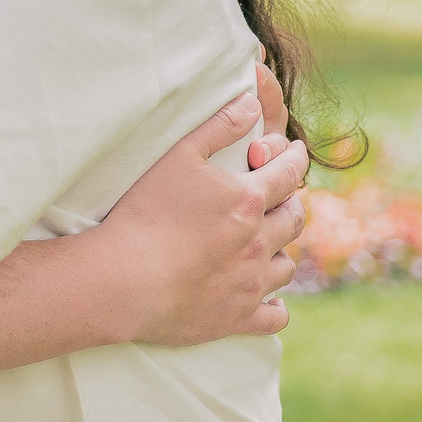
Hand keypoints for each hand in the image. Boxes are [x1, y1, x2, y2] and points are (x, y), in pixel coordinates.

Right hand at [97, 82, 309, 345]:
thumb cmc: (145, 213)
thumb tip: (251, 104)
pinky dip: (276, 305)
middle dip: (291, 204)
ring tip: (271, 246)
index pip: (289, 173)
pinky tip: (269, 299)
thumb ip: (219, 126)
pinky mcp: (238, 317)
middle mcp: (259, 241)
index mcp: (248, 199)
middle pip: (294, 219)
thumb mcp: (179, 156)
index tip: (296, 153)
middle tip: (283, 200)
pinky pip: (275, 314)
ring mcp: (251, 283)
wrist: (125, 280)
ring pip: (287, 265)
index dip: (295, 159)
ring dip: (283, 251)